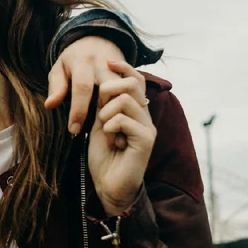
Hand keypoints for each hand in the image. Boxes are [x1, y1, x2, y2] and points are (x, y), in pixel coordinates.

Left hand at [45, 36, 126, 135]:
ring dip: (118, 109)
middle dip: (103, 111)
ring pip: (126, 91)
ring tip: (108, 124)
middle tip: (97, 128)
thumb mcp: (59, 70)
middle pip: (109, 89)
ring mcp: (122, 69)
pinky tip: (119, 119)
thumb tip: (50, 105)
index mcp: (84, 62)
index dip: (78, 111)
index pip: (82, 88)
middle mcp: (105, 64)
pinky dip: (130, 108)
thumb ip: (56, 87)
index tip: (74, 130)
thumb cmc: (74, 61)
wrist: (97, 40)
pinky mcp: (134, 75)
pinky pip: (138, 92)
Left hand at [87, 60, 155, 216]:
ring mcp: (148, 128)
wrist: (108, 186)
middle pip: (133, 83)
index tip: (107, 62)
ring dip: (106, 113)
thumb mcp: (100, 124)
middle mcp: (145, 117)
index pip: (136, 79)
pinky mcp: (146, 141)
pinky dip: (110, 127)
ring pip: (126, 100)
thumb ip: (104, 105)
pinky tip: (111, 141)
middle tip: (100, 112)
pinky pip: (125, 120)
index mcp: (135, 111)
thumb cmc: (104, 157)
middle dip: (109, 90)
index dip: (123, 67)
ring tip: (105, 131)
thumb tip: (105, 82)